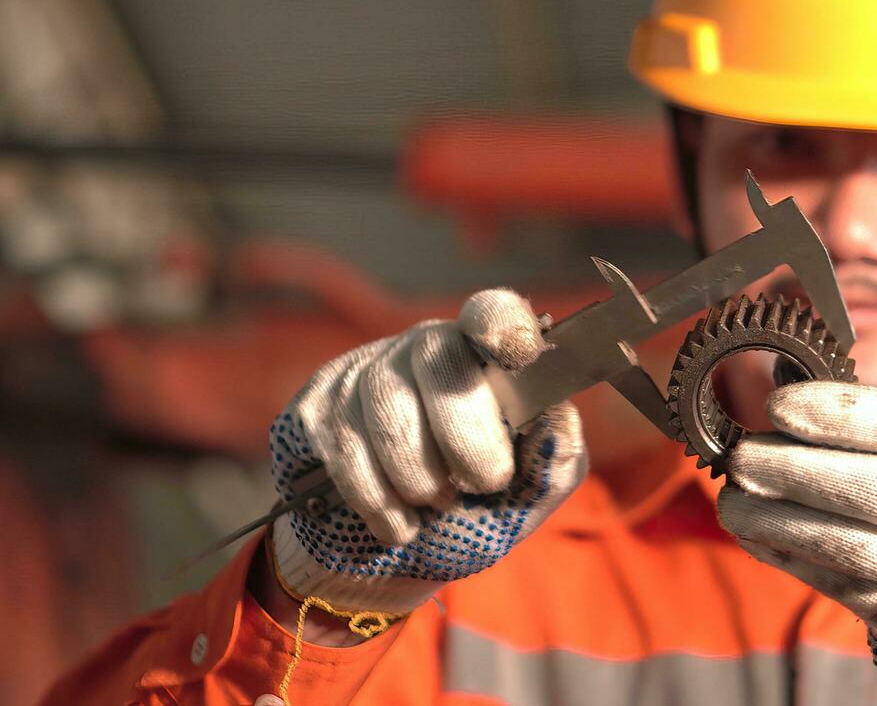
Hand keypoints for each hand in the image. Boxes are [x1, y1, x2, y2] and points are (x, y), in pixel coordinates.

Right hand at [268, 289, 587, 616]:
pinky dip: (377, 499)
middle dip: (466, 438)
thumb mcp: (526, 499)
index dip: (503, 322)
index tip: (518, 350)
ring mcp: (365, 370)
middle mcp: (425, 347)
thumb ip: (555, 460)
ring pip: (388, 405)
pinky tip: (398, 523)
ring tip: (436, 503)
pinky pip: (345, 445)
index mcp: (485, 357)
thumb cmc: (473, 516)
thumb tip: (558, 416)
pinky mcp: (319, 406)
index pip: (491, 312)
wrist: (392, 564)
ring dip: (418, 474)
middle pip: (441, 360)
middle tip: (482, 484)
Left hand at [718, 383, 876, 705]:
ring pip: (842, 544)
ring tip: (731, 498)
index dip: (834, 412)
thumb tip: (798, 392)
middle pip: (869, 488)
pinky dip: (782, 554)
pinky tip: (752, 532)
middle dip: (791, 469)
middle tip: (741, 454)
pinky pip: (830, 581)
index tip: (778, 405)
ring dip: (773, 518)